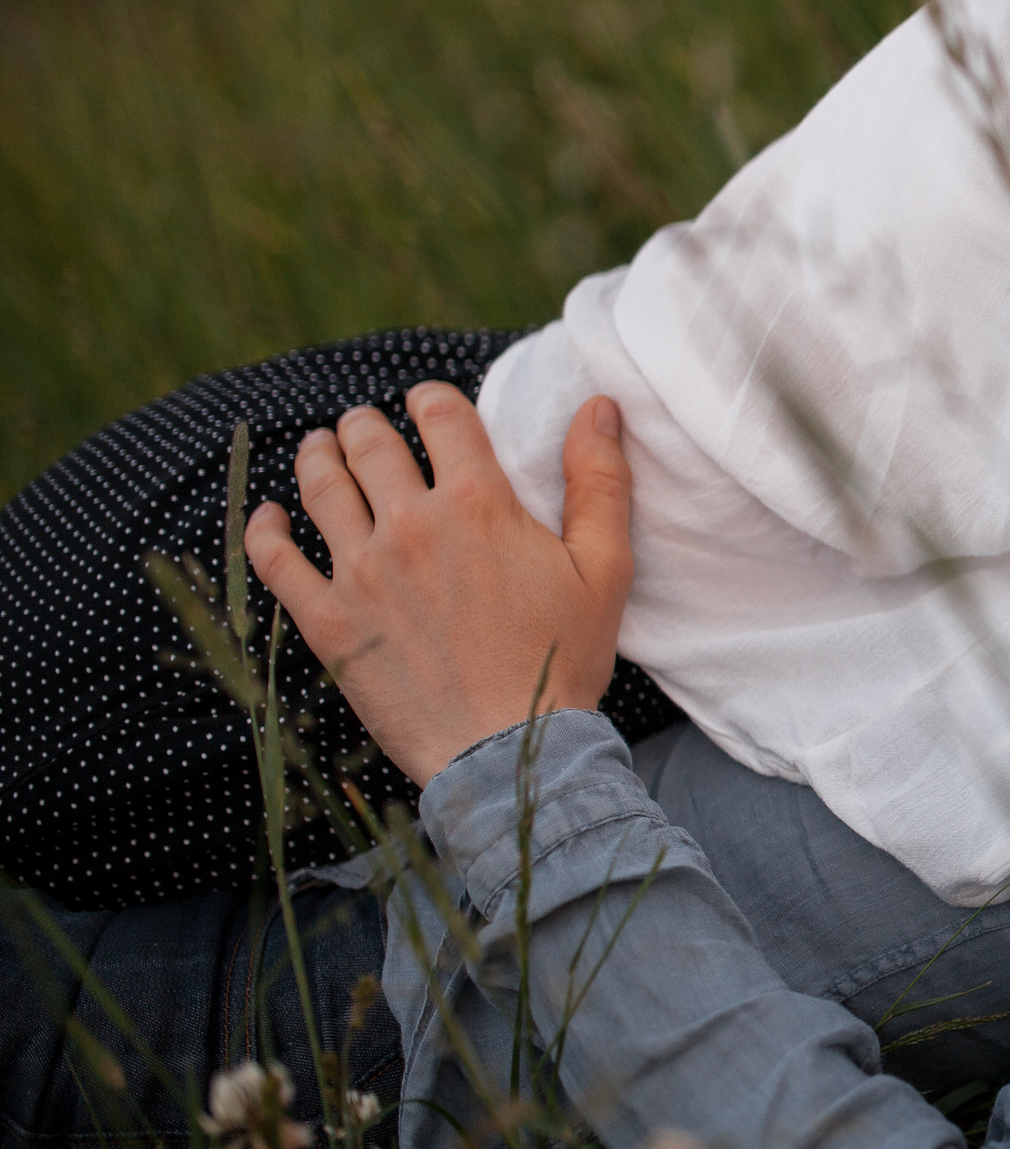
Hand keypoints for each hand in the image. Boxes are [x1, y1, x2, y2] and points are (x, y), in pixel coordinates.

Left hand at [245, 383, 634, 785]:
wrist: (510, 750)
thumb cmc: (564, 660)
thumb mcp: (605, 568)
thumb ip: (600, 481)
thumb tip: (598, 406)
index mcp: (478, 503)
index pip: (441, 415)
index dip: (432, 398)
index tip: (428, 403)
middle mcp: (410, 524)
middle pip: (371, 442)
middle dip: (366, 423)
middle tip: (363, 424)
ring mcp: (360, 572)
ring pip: (320, 486)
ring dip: (317, 454)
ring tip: (319, 446)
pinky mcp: (327, 620)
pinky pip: (276, 559)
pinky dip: (266, 528)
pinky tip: (269, 515)